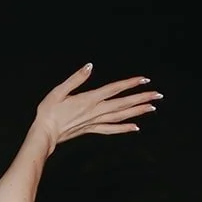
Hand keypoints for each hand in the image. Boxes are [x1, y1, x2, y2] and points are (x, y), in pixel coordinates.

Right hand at [32, 64, 159, 152]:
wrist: (44, 135)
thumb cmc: (48, 112)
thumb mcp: (58, 91)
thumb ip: (75, 79)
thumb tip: (89, 66)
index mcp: (89, 99)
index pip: (114, 89)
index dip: (130, 83)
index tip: (145, 79)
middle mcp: (95, 111)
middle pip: (123, 103)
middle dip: (141, 98)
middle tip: (158, 95)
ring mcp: (94, 122)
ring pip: (120, 116)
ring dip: (137, 112)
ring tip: (152, 108)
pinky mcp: (91, 129)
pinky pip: (111, 129)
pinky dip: (124, 128)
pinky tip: (135, 127)